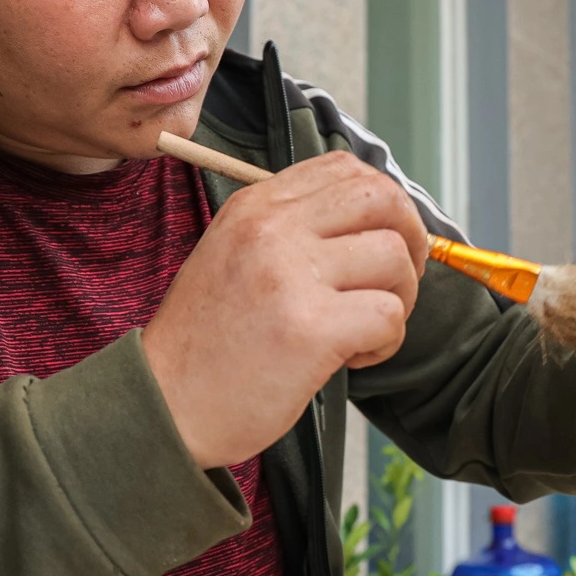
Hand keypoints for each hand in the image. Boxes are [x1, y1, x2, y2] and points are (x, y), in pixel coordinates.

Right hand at [142, 151, 429, 468]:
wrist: (165, 405)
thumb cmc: (206, 343)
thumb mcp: (233, 256)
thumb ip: (291, 231)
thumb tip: (373, 225)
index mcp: (255, 207)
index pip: (345, 169)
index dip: (384, 203)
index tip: (385, 240)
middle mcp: (272, 229)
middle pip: (382, 199)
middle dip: (410, 239)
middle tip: (396, 282)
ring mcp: (291, 276)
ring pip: (394, 259)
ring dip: (399, 299)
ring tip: (363, 331)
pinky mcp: (311, 329)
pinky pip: (389, 316)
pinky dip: (386, 342)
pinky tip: (353, 358)